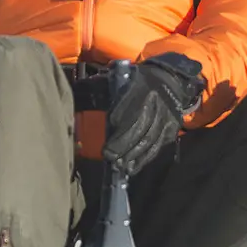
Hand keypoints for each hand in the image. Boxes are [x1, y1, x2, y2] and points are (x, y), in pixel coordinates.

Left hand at [104, 53, 204, 175]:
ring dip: (133, 155)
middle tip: (109, 157)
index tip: (108, 132)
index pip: (131, 107)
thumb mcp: (120, 78)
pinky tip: (132, 168)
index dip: (119, 123)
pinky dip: (143, 159)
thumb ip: (99, 87)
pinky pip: (157, 147)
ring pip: (150, 140)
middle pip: (141, 127)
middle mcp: (157, 103)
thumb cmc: (138, 81)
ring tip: (119, 166)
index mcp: (142, 87)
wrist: (171, 81)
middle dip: (124, 144)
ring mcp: (166, 117)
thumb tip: (76, 92)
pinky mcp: (171, 129)